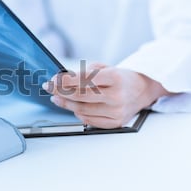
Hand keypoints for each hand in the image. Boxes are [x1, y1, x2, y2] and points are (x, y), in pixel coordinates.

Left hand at [42, 63, 168, 128]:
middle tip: (49, 88)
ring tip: (57, 97)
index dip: (64, 81)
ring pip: (81, 109)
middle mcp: (117, 96)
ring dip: (65, 103)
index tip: (52, 80)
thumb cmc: (120, 78)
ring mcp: (116, 112)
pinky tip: (72, 106)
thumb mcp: (105, 67)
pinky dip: (77, 112)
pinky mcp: (114, 123)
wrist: (142, 91)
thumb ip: (84, 72)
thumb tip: (62, 80)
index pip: (83, 80)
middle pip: (79, 96)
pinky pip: (88, 119)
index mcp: (115, 78)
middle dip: (60, 91)